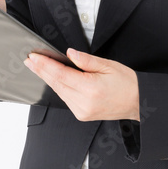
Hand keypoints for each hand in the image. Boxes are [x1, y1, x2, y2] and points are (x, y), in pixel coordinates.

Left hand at [24, 48, 139, 121]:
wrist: (138, 102)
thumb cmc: (127, 83)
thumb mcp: (108, 65)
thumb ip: (86, 60)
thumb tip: (68, 53)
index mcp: (91, 89)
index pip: (60, 75)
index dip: (45, 65)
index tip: (34, 57)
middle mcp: (84, 103)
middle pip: (56, 84)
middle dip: (41, 70)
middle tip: (28, 60)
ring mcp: (82, 111)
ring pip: (58, 92)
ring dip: (47, 78)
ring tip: (36, 66)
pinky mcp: (81, 114)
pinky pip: (65, 98)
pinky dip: (57, 87)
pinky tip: (51, 77)